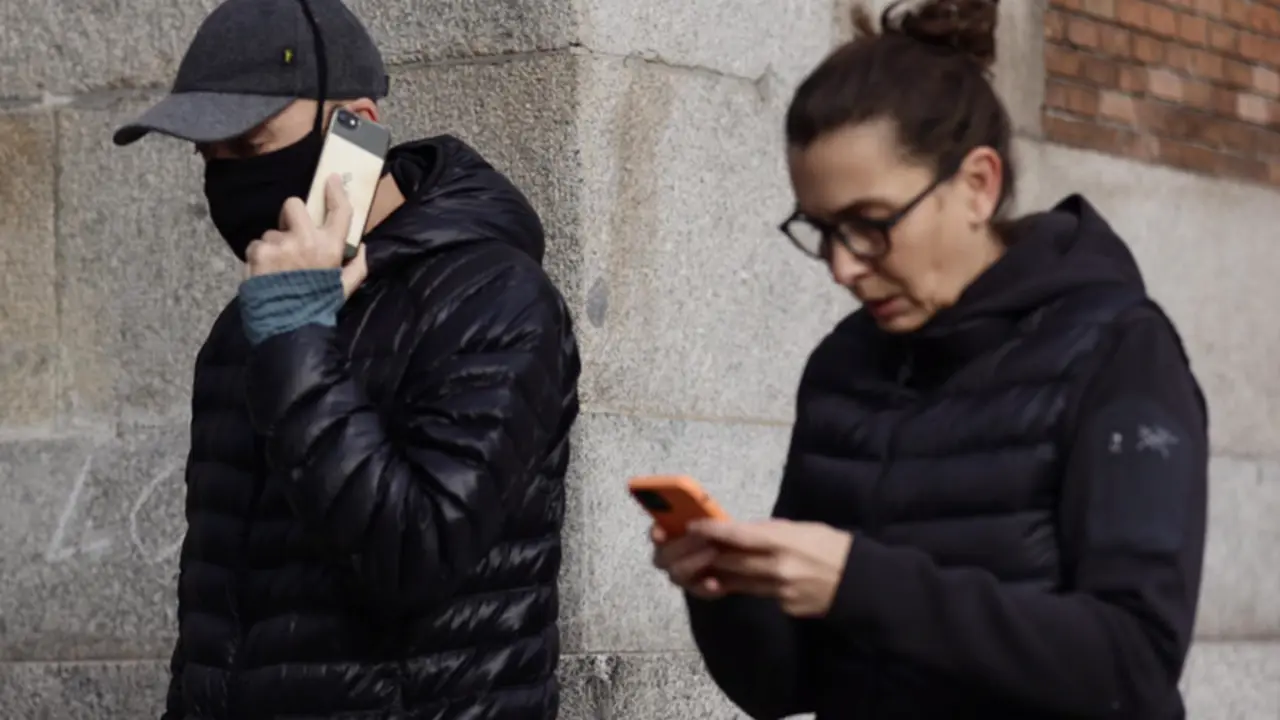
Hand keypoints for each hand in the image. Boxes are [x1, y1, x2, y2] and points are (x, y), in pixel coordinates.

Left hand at [245, 174, 367, 296]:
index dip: (335, 191)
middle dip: (291, 216)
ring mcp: (280, 244)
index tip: (330, 179)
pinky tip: (265, 274)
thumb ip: (357, 267)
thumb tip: (361, 247)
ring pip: (272, 231)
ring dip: (274, 245)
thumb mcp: (344, 289)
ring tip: (278, 269)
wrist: (287, 328)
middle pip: (294, 205)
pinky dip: (259, 257)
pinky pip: (257, 244)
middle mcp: (306, 241)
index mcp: (330, 248)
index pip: (338, 211)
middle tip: (291, 235)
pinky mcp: (258, 252)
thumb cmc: (317, 308)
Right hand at [649, 524, 726, 599]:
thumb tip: (693, 525)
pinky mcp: (698, 588)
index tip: (661, 534)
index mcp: (674, 531)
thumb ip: (705, 520)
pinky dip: (704, 587)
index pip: (656, 532)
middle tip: (703, 538)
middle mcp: (673, 554)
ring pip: (675, 574)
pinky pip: (696, 591)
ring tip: (714, 553)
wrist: (744, 552)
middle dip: (681, 546)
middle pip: (662, 556)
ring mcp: (684, 574)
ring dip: (692, 563)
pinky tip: (716, 582)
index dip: (655, 533)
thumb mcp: (719, 520)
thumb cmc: (727, 530)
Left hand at [687, 519, 852, 617]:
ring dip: (724, 574)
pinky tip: (756, 580)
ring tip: (711, 566)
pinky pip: (762, 595)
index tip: (694, 526)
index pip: (739, 535)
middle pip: (733, 563)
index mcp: (784, 541)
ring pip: (742, 583)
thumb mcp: (804, 528)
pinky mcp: (785, 607)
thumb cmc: (833, 546)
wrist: (861, 583)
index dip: (713, 531)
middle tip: (695, 548)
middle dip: (712, 555)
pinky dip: (755, 587)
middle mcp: (778, 567)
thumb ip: (772, 531)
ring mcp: (780, 591)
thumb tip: (745, 532)